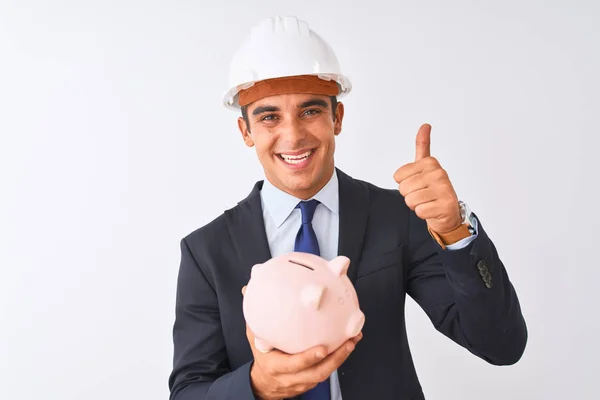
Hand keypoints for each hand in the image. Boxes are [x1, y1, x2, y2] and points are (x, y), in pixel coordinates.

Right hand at [241, 286, 361, 398]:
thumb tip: (248, 289)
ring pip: (325, 373)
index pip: (292, 365)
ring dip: (342, 357)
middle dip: (335, 358)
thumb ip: (254, 315)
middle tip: (348, 342)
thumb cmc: (262, 355)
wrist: (265, 383)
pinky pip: (328, 372)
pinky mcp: (312, 383)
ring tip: (353, 340)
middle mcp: (290, 377)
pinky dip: (339, 359)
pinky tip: (349, 344)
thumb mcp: (254, 336)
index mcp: (275, 365)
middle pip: (316, 372)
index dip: (307, 359)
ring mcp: (303, 382)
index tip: (322, 349)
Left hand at [393, 123, 461, 233]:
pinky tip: (432, 209)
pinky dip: (423, 214)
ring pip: (410, 200)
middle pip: (403, 188)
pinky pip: (420, 211)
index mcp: (430, 162)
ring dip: (416, 205)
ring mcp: (444, 189)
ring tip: (427, 202)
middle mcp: (439, 173)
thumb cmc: (433, 189)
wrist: (448, 212)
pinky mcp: (445, 205)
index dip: (404, 183)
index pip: (398, 176)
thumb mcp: (425, 166)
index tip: (418, 183)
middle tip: (423, 195)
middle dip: (409, 196)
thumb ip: (423, 146)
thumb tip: (425, 125)